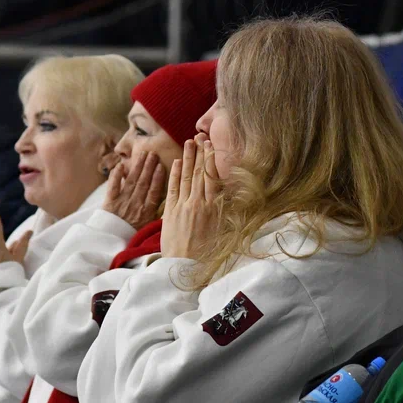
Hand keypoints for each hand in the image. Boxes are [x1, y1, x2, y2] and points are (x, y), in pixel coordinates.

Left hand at [103, 150, 166, 230]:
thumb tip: (171, 205)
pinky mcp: (110, 202)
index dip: (158, 178)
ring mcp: (122, 202)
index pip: (154, 192)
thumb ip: (158, 216)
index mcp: (146, 212)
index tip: (161, 166)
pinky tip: (121, 165)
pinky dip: (116, 175)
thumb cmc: (133, 236)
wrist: (112, 244)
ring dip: (138, 167)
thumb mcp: (149, 229)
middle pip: (143, 183)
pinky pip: (113, 186)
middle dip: (148, 167)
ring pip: (132, 181)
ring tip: (143, 155)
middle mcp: (135, 204)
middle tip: (153, 154)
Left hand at [161, 136, 221, 259]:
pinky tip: (178, 161)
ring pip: (187, 176)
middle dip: (200, 153)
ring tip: (189, 142)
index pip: (212, 176)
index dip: (211, 159)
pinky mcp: (171, 212)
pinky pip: (173, 188)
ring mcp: (184, 206)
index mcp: (214, 208)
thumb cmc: (208, 253)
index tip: (211, 145)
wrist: (186, 267)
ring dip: (188, 157)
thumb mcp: (223, 231)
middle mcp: (199, 203)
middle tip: (200, 136)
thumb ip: (225, 210)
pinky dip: (175, 174)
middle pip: (200, 172)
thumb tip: (231, 193)